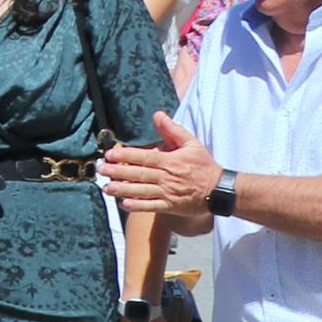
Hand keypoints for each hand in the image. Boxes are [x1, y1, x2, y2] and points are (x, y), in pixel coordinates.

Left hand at [100, 113, 223, 221]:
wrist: (220, 190)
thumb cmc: (203, 165)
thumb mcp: (192, 144)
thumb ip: (173, 130)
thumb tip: (158, 114)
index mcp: (170, 161)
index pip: (144, 157)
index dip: (126, 155)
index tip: (110, 154)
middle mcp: (167, 177)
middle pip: (139, 174)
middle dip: (118, 172)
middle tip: (101, 170)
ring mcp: (168, 193)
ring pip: (142, 191)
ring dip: (123, 190)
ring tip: (107, 188)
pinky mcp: (170, 206)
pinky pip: (151, 207)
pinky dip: (138, 206)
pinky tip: (124, 204)